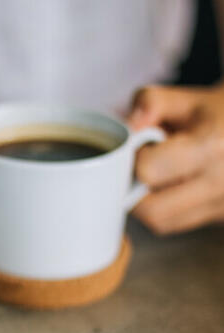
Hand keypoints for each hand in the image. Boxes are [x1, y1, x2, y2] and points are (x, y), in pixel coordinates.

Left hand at [128, 84, 223, 233]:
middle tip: (142, 170)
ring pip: (161, 222)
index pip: (148, 171)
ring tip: (159, 177)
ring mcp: (223, 206)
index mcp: (212, 146)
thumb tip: (127, 127)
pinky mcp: (221, 218)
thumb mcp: (184, 99)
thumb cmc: (215, 114)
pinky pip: (177, 225)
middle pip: (152, 210)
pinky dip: (166, 211)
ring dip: (148, 203)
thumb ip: (150, 103)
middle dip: (135, 190)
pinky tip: (172, 188)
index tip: (140, 150)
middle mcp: (221, 182)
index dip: (134, 160)